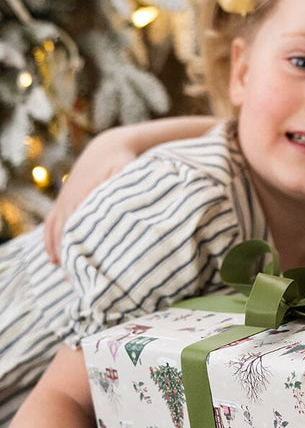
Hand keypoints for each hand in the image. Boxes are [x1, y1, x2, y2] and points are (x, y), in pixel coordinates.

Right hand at [43, 131, 139, 263]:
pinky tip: (54, 258)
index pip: (78, 228)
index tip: (84, 269)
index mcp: (85, 196)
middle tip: (76, 281)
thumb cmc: (123, 162)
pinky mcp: (65, 200)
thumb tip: (130, 212)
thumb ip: (127, 192)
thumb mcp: (127, 174)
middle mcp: (70, 200)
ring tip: (66, 275)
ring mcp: (65, 200)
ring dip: (59, 252)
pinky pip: (52, 223)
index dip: (79, 249)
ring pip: (56, 231)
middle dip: (70, 257)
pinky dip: (51, 240)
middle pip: (65, 234)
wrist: (108, 146)